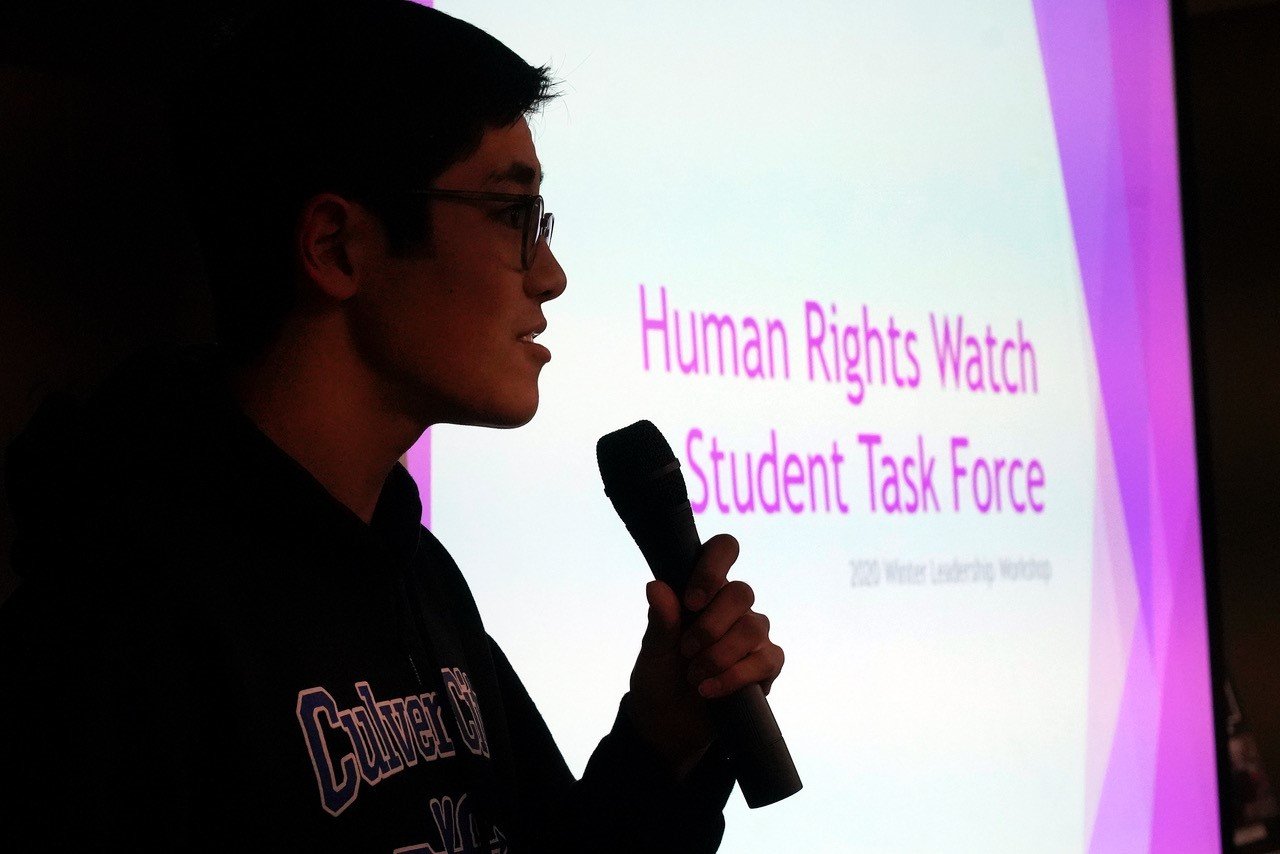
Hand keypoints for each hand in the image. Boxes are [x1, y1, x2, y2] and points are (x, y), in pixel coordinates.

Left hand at [625, 533, 784, 779]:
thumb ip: (660, 621)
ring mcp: (753, 634)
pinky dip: (736, 675)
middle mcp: (732, 606)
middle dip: (711, 625)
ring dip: (720, 654)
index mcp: (703, 589)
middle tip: (686, 651)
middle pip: (741, 592)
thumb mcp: (653, 652)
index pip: (723, 550)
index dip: (712, 568)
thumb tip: (655, 586)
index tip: (691, 601)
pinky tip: (711, 690)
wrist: (669, 725)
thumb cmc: (660, 677)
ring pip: (754, 626)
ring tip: (694, 676)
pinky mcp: (766, 664)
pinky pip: (767, 658)